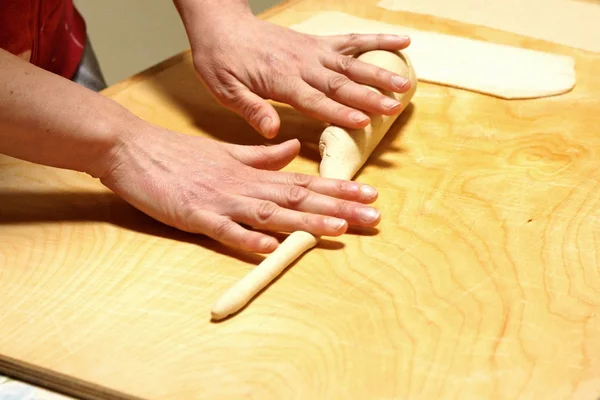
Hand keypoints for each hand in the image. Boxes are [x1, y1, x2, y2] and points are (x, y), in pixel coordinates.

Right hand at [99, 124, 380, 252]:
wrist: (133, 149)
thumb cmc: (179, 154)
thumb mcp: (226, 153)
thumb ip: (262, 156)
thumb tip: (294, 151)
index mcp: (251, 173)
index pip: (303, 181)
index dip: (338, 189)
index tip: (369, 194)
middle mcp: (244, 186)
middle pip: (298, 198)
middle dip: (338, 207)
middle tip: (374, 215)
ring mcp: (221, 202)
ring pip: (270, 212)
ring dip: (305, 220)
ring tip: (339, 228)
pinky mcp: (194, 216)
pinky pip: (225, 231)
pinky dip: (247, 239)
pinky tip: (271, 247)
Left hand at [188, 12, 411, 137]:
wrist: (222, 25)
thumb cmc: (222, 61)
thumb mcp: (225, 89)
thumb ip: (250, 109)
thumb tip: (271, 131)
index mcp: (280, 80)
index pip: (315, 100)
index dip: (339, 112)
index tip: (363, 122)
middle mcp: (302, 64)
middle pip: (340, 83)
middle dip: (369, 96)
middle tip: (394, 108)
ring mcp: (313, 51)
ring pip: (351, 63)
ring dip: (379, 73)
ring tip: (405, 85)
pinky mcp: (317, 43)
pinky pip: (351, 41)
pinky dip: (377, 41)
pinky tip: (402, 41)